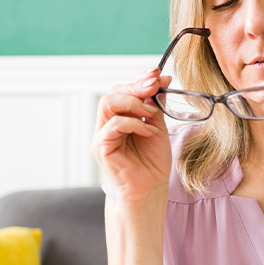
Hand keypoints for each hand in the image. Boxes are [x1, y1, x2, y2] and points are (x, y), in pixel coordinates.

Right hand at [91, 67, 172, 204]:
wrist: (150, 190)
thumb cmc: (152, 163)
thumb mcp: (158, 126)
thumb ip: (155, 104)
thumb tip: (162, 78)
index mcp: (119, 118)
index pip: (122, 89)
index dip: (138, 78)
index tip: (158, 73)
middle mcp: (107, 124)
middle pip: (113, 91)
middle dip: (136, 86)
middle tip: (155, 85)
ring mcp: (101, 135)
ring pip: (108, 102)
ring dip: (134, 102)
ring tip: (152, 113)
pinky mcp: (101, 147)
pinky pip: (114, 124)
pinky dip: (134, 123)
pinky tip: (148, 132)